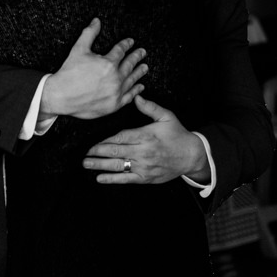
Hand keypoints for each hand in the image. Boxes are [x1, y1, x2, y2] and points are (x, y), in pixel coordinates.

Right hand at [40, 18, 146, 119]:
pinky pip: (129, 96)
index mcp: (108, 63)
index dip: (126, 44)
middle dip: (137, 56)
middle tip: (142, 52)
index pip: (121, 50)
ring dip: (139, 72)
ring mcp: (115, 92)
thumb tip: (96, 21)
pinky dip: (136, 91)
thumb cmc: (69, 72)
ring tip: (145, 67)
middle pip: (130, 64)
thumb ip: (89, 34)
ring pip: (132, 80)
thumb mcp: (78, 49)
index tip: (130, 42)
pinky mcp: (114, 105)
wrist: (61, 96)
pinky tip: (140, 86)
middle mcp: (115, 78)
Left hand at [82, 95, 207, 183]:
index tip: (93, 142)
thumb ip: (150, 107)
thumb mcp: (166, 117)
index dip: (105, 140)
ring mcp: (144, 166)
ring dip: (100, 165)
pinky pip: (126, 179)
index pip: (120, 137)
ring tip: (86, 164)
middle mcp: (143, 152)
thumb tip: (136, 97)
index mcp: (146, 135)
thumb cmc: (177, 135)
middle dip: (98, 152)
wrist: (192, 156)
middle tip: (84, 153)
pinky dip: (112, 179)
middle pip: (116, 152)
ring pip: (118, 166)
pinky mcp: (146, 177)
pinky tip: (99, 178)